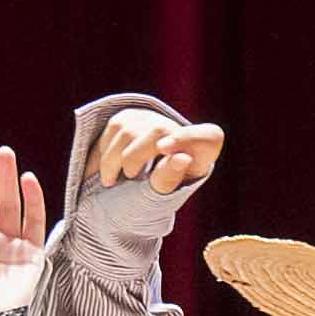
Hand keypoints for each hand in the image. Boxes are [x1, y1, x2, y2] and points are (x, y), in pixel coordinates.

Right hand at [83, 106, 220, 199]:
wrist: (130, 191)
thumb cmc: (153, 198)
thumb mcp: (163, 194)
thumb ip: (170, 179)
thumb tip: (182, 157)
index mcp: (202, 152)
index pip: (210, 137)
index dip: (189, 137)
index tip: (164, 149)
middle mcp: (180, 128)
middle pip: (159, 130)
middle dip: (136, 156)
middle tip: (129, 176)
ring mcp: (154, 119)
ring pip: (129, 130)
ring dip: (113, 160)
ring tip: (111, 182)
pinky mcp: (130, 116)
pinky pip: (113, 128)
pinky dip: (104, 153)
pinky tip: (107, 168)